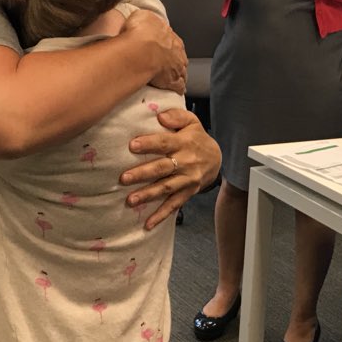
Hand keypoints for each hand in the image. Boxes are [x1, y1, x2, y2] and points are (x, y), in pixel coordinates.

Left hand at [119, 109, 221, 229]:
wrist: (217, 158)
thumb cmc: (196, 137)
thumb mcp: (191, 121)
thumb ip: (176, 116)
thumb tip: (160, 116)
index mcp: (184, 143)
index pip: (165, 143)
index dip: (149, 144)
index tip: (132, 145)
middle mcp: (186, 162)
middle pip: (162, 168)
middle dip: (143, 173)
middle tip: (124, 178)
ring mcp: (187, 179)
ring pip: (166, 188)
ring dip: (148, 195)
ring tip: (131, 200)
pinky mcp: (187, 192)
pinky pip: (174, 205)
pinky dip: (161, 215)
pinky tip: (147, 224)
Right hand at [120, 10, 187, 94]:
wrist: (141, 48)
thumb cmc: (140, 31)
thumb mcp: (141, 16)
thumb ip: (144, 20)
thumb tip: (141, 21)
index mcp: (170, 35)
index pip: (172, 41)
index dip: (167, 46)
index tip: (162, 49)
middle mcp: (177, 51)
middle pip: (179, 57)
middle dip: (175, 61)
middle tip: (166, 65)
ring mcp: (177, 67)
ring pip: (182, 72)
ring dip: (178, 74)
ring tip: (172, 78)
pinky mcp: (173, 82)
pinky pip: (178, 86)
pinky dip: (178, 88)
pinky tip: (177, 91)